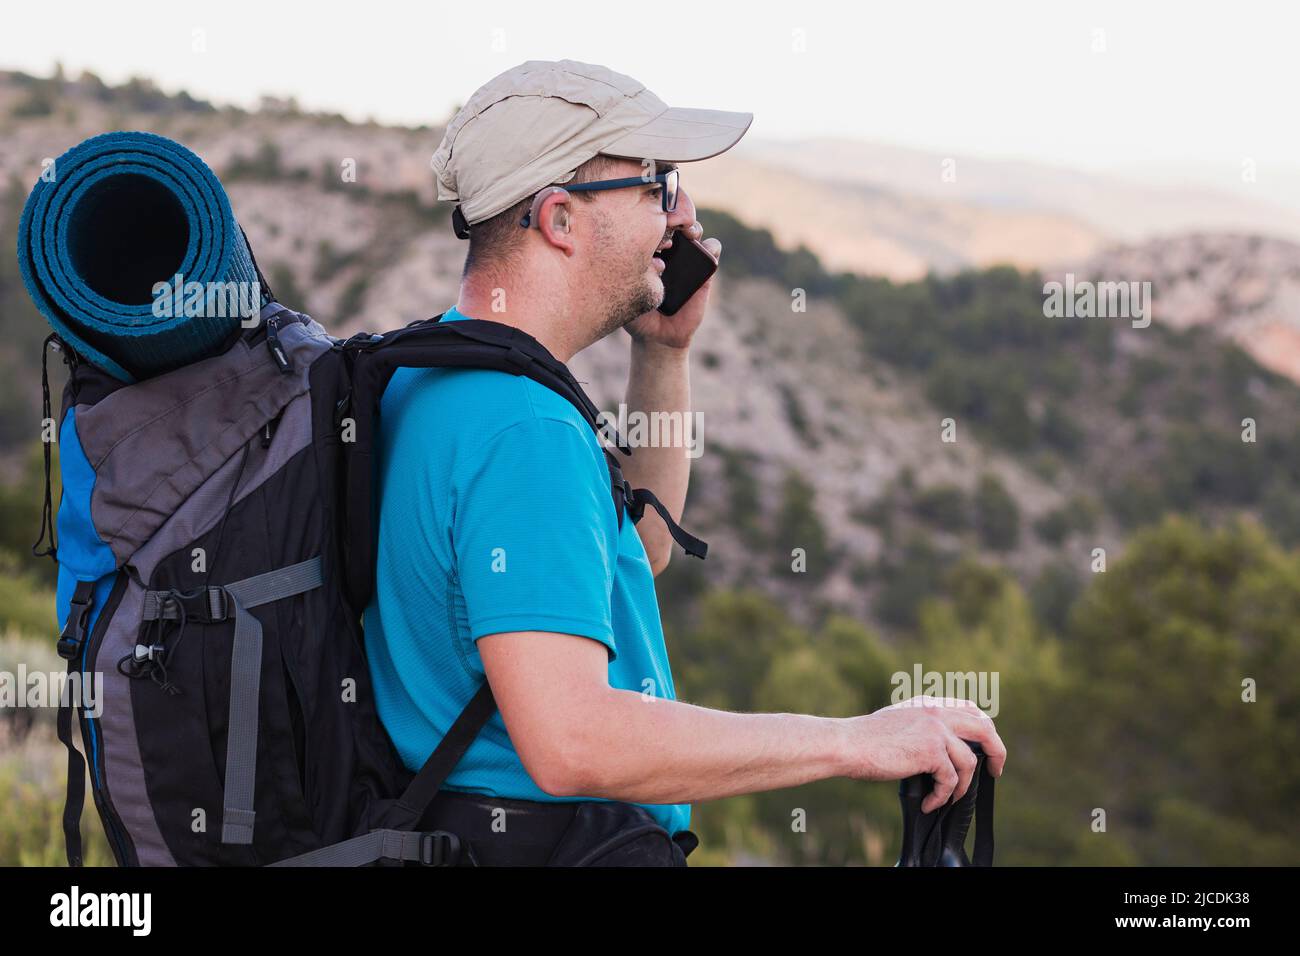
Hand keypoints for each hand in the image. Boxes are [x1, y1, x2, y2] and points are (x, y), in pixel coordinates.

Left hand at [625, 217, 720, 350]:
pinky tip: (704, 252)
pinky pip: (713, 250)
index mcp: (645, 250)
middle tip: (669, 224)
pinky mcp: (705, 270)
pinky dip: (711, 247)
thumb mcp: (628, 297)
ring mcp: (686, 258)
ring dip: (693, 227)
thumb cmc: (637, 315)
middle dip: (672, 215)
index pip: (649, 223)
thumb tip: (643, 261)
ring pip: (694, 229)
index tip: (647, 226)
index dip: (650, 218)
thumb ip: (632, 279)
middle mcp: (666, 249)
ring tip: (688, 234)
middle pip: (673, 219)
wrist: (658, 336)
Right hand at [841, 695, 1006, 812]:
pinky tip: (929, 803)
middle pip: (985, 729)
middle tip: (994, 772)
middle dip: (997, 752)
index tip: (986, 749)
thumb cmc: (866, 739)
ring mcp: (935, 730)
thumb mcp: (900, 722)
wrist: (848, 744)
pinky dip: (942, 797)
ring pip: (969, 762)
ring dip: (962, 786)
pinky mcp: (930, 751)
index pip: (971, 710)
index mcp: (929, 704)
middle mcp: (936, 712)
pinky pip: (950, 780)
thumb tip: (944, 751)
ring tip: (946, 798)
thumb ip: (923, 726)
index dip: (985, 729)